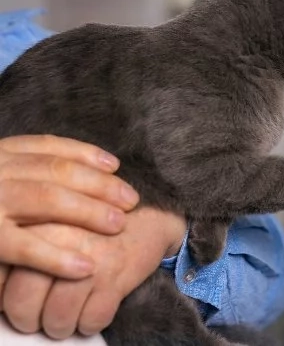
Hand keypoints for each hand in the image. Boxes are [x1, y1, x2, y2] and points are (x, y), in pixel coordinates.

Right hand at [0, 135, 138, 276]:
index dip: (85, 155)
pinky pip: (25, 247)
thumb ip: (22, 173)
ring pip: (49, 199)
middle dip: (100, 185)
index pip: (47, 147)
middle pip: (57, 172)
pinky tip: (87, 266)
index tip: (115, 165)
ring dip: (90, 212)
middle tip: (131, 200)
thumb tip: (84, 172)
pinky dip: (58, 257)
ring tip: (119, 225)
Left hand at [2, 207, 186, 338]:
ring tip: (66, 319)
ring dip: (61, 326)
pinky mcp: (115, 277)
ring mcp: (89, 259)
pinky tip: (93, 311)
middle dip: (29, 320)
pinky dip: (91, 323)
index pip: (1, 277)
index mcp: (38, 223)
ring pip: (56, 318)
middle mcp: (60, 238)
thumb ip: (24, 247)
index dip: (5, 298)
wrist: (149, 220)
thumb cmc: (95, 230)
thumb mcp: (54, 227)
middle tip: (37, 318)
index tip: (18, 301)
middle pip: (23, 302)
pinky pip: (91, 320)